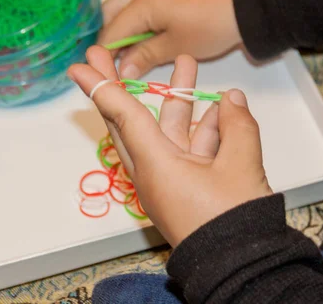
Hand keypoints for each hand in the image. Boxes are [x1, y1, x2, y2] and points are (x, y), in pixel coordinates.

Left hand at [67, 46, 271, 246]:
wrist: (242, 266)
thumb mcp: (239, 166)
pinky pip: (190, 148)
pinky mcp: (188, 185)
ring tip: (187, 64)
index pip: (122, 115)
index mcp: (156, 165)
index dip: (101, 86)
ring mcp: (171, 177)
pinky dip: (204, 129)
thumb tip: (232, 100)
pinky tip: (221, 109)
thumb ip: (237, 125)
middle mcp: (155, 169)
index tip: (80, 66)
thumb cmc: (232, 220)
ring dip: (179, 99)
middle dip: (122, 84)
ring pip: (169, 129)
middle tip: (103, 55)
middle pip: (132, 119)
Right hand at [98, 0, 241, 79]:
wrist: (248, 4)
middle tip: (113, 60)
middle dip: (108, 36)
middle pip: (111, 11)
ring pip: (126, 4)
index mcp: (142, 2)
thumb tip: (122, 71)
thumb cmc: (212, 26)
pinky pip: (142, 0)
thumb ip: (145, 57)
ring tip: (129, 51)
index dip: (105, 54)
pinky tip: (146, 35)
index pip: (111, 31)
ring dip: (122, 26)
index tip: (104, 73)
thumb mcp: (177, 46)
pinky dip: (137, 17)